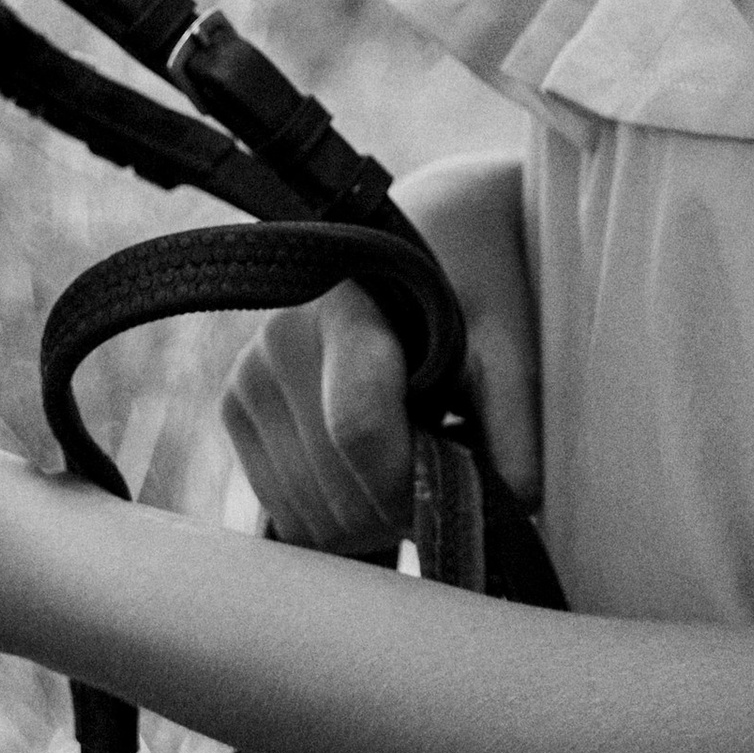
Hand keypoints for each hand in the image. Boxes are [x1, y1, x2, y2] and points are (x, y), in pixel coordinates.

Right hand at [221, 150, 539, 552]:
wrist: (428, 230)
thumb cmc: (476, 281)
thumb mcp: (511, 340)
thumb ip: (517, 420)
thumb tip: (516, 504)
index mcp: (345, 304)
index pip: (359, 427)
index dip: (414, 482)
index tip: (458, 481)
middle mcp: (278, 338)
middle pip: (337, 494)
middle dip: (400, 509)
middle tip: (443, 468)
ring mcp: (247, 376)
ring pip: (310, 519)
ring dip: (371, 522)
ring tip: (412, 459)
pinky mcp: (236, 411)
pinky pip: (287, 515)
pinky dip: (338, 518)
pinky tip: (373, 470)